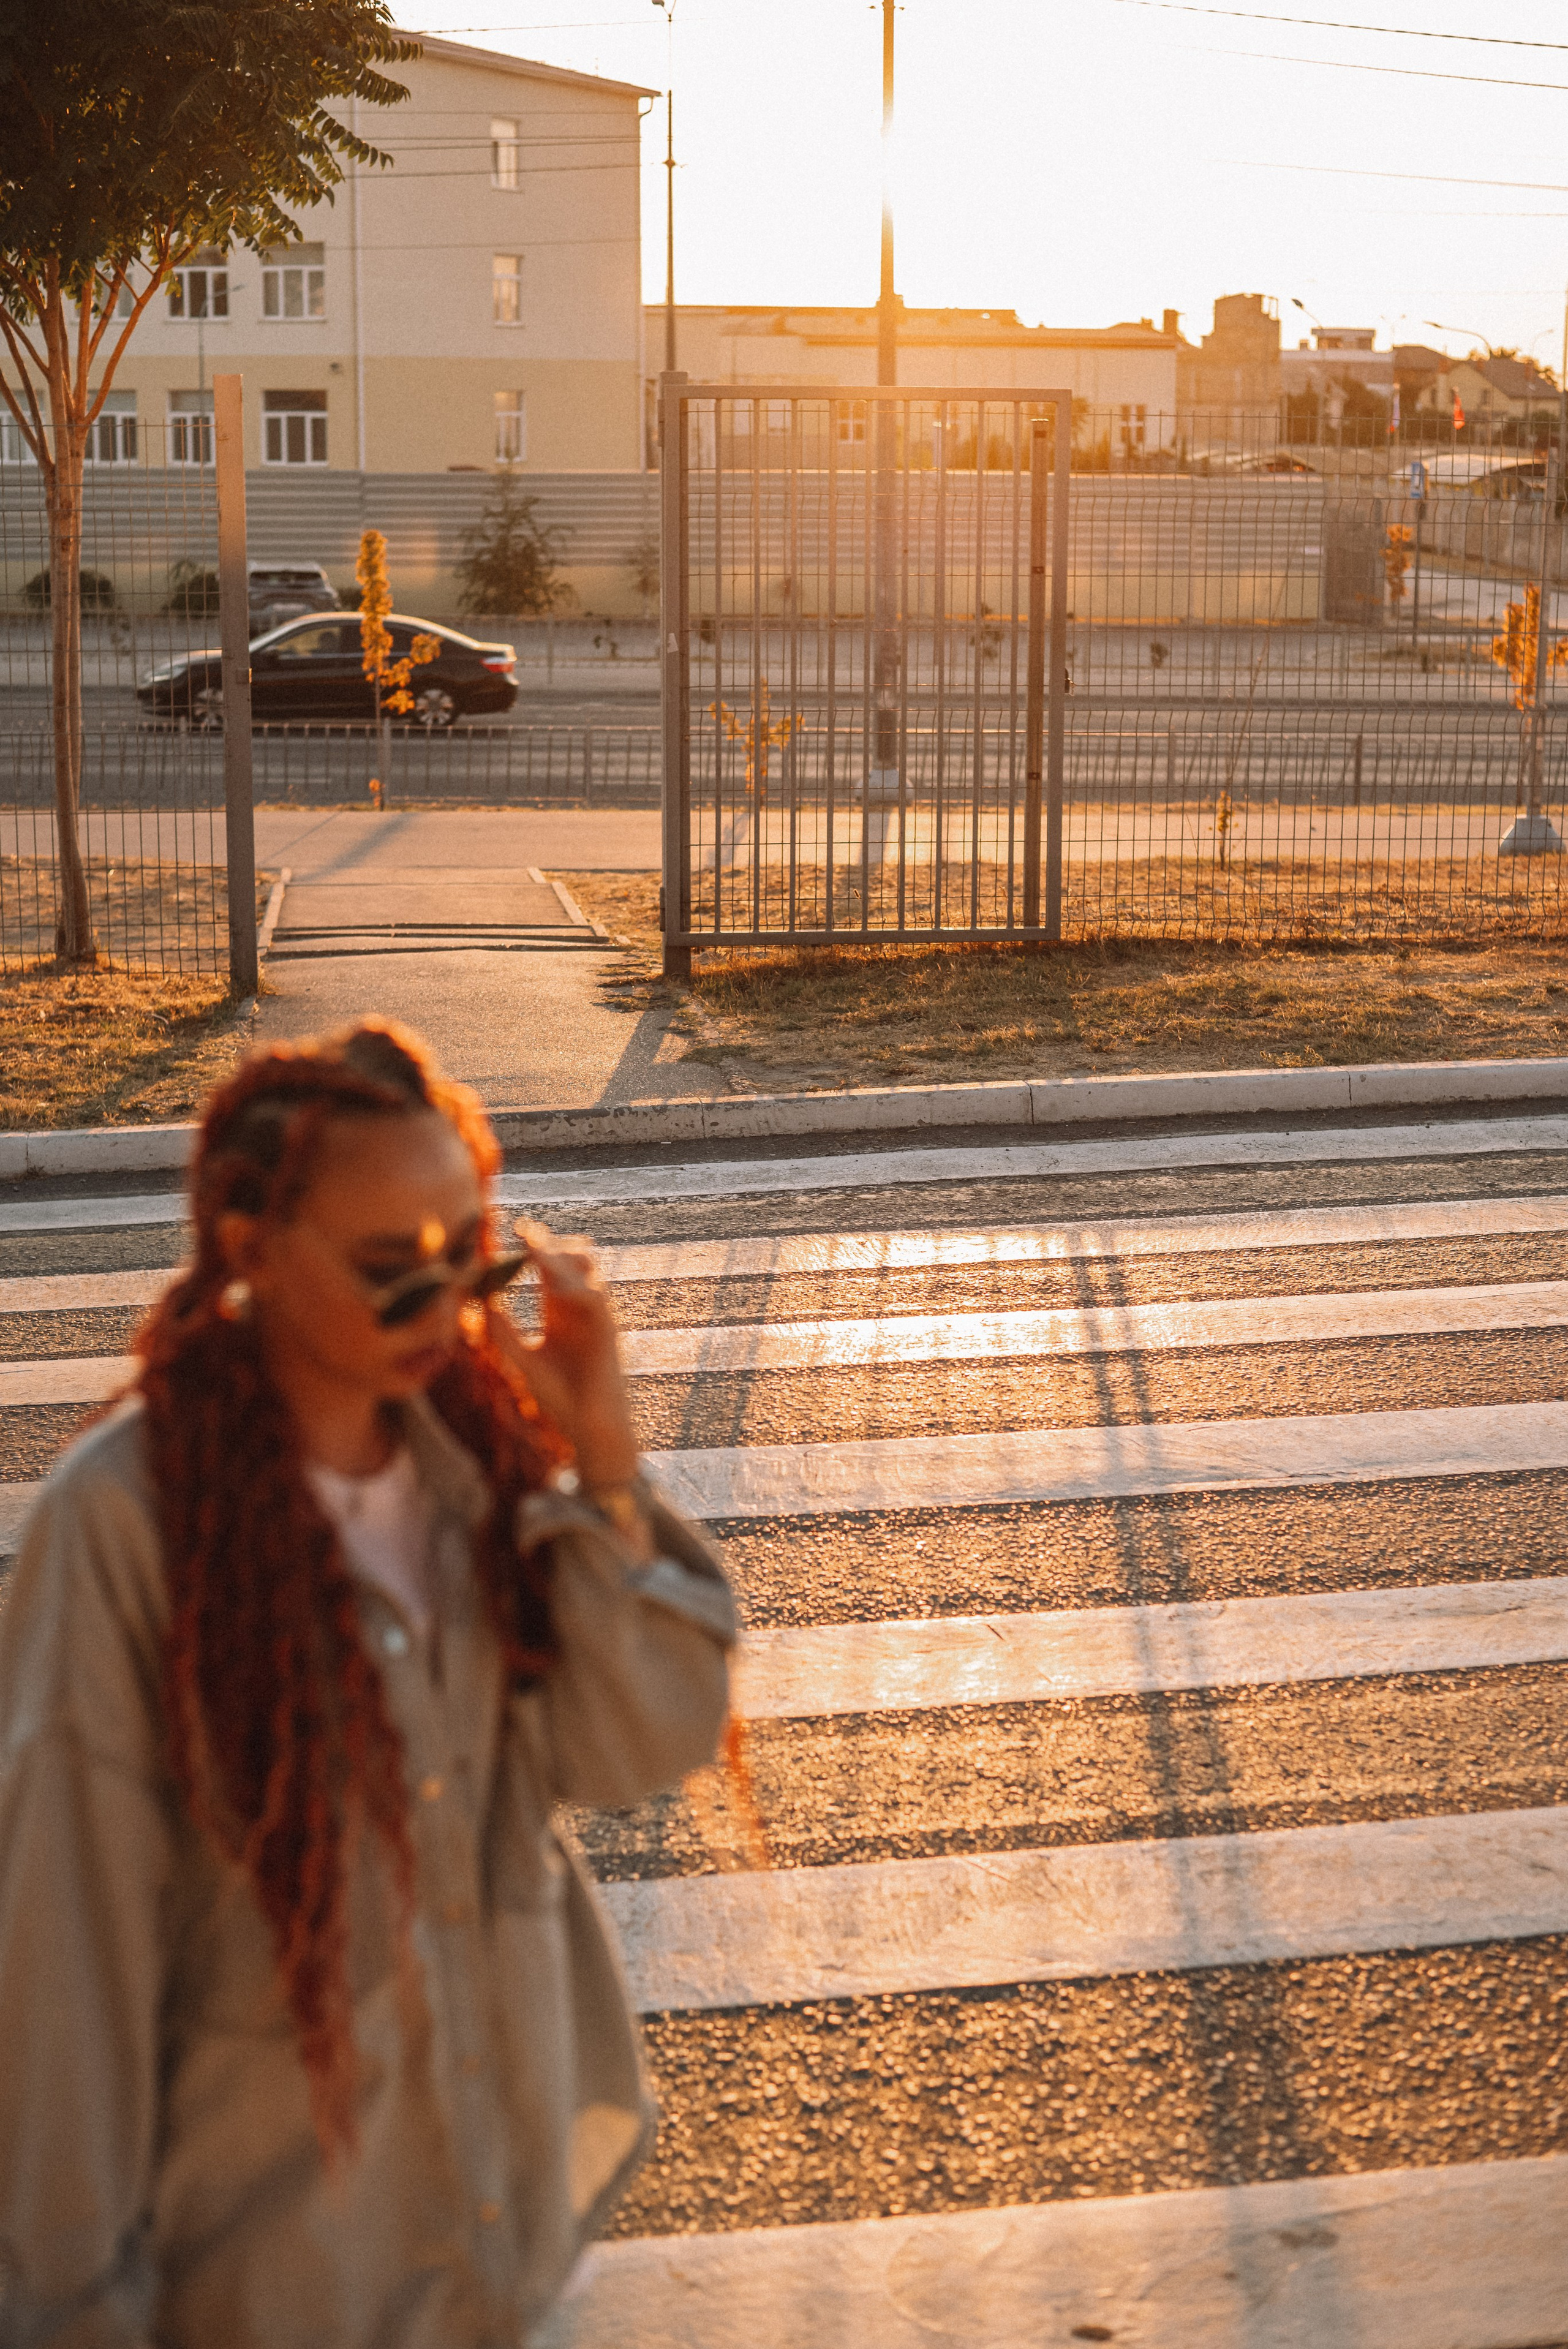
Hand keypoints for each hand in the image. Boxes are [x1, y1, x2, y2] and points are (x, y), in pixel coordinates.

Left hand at [489, 1219, 640, 1489]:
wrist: (588, 1427)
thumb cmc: (560, 1398)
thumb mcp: (523, 1360)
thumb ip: (504, 1333)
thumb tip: (482, 1303)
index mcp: (559, 1313)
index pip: (548, 1270)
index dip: (535, 1248)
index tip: (514, 1231)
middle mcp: (578, 1310)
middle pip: (571, 1261)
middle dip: (550, 1246)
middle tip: (526, 1235)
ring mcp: (595, 1318)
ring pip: (586, 1272)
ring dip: (562, 1260)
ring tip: (537, 1254)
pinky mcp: (608, 1331)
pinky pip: (596, 1300)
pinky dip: (576, 1288)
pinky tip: (555, 1288)